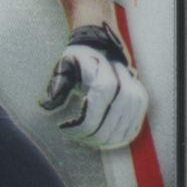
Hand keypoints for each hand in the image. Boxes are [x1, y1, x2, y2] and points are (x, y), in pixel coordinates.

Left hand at [40, 23, 147, 149]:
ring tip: (92, 141)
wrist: (100, 45)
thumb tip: (46, 106)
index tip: (65, 129)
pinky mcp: (140, 97)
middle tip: (80, 139)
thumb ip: (57, 86)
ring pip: (127, 123)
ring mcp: (135, 89)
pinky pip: (135, 122)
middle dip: (96, 135)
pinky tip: (108, 140)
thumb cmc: (78, 58)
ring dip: (109, 138)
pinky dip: (122, 136)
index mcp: (104, 72)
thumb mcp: (64, 66)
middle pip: (114, 119)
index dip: (82, 124)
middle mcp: (124, 80)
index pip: (97, 106)